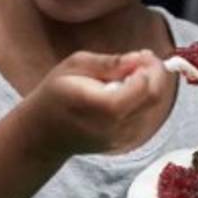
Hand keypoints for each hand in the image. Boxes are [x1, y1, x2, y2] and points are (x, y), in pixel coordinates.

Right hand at [23, 50, 166, 157]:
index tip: (142, 53)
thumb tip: (138, 58)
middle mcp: (114, 127)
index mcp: (101, 106)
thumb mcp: (73, 66)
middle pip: (154, 99)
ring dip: (148, 88)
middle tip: (143, 60)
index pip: (143, 88)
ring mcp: (120, 139)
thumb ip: (108, 62)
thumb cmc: (54, 94)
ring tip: (127, 77)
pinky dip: (141, 102)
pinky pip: (144, 118)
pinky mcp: (122, 143)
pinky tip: (122, 94)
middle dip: (156, 75)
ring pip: (152, 108)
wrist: (42, 133)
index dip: (149, 67)